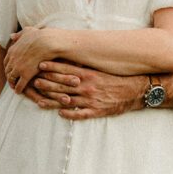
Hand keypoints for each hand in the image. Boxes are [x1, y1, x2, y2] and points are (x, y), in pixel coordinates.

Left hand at [3, 28, 57, 93]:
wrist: (47, 42)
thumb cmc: (40, 36)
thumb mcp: (27, 32)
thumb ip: (19, 34)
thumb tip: (11, 35)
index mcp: (12, 50)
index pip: (6, 62)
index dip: (8, 67)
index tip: (11, 71)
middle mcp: (12, 60)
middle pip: (7, 71)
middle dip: (9, 76)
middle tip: (11, 81)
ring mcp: (18, 68)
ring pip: (12, 79)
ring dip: (12, 84)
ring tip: (14, 87)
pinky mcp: (25, 75)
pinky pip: (19, 85)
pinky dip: (18, 89)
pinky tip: (19, 92)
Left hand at [27, 61, 147, 119]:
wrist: (138, 90)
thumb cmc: (119, 78)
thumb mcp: (102, 69)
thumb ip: (87, 66)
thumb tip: (72, 59)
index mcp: (89, 74)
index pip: (67, 70)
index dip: (52, 68)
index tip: (40, 65)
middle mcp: (88, 87)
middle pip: (63, 85)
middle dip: (47, 83)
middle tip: (34, 81)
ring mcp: (91, 100)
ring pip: (68, 100)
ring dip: (52, 101)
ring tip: (39, 100)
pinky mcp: (97, 111)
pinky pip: (81, 114)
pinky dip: (70, 114)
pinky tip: (59, 114)